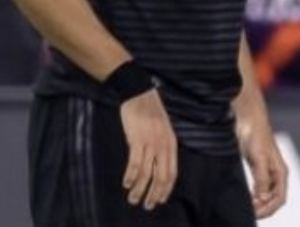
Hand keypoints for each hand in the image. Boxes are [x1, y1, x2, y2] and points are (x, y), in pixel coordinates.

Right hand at [120, 89, 177, 209]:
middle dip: (154, 193)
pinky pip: (134, 163)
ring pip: (147, 173)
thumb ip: (163, 145)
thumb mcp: (163, 128)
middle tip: (147, 206)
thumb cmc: (150, 111)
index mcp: (171, 142)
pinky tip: (127, 183)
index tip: (161, 200)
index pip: (172, 171)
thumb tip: (159, 165)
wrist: (139, 93)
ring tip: (133, 199)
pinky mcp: (137, 140)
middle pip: (161, 176)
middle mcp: (163, 144)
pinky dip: (131, 176)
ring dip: (140, 189)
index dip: (166, 188)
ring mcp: (150, 142)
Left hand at [238, 113, 287, 217]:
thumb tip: (263, 198)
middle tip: (250, 213)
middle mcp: (275, 174)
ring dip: (259, 204)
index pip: (280, 198)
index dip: (269, 208)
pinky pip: (259, 189)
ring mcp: (266, 172)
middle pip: (274, 199)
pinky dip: (254, 197)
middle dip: (264, 208)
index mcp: (281, 171)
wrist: (249, 121)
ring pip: (266, 196)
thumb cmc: (257, 135)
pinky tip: (247, 198)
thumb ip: (262, 179)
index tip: (256, 213)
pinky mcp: (257, 169)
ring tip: (248, 208)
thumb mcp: (259, 159)